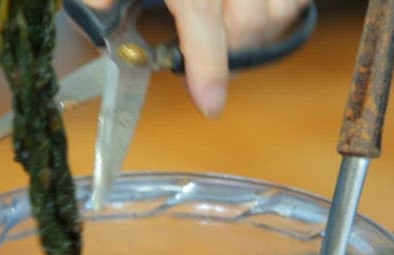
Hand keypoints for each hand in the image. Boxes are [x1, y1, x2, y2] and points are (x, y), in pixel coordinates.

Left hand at [83, 0, 309, 117]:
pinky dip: (278, 11)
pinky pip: (295, 1)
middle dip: (228, 47)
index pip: (201, 14)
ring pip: (279, 11)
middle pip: (247, 22)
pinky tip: (247, 8)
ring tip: (228, 21)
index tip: (210, 106)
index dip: (207, 64)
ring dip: (255, 29)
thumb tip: (97, 9)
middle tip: (205, 49)